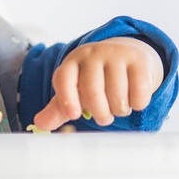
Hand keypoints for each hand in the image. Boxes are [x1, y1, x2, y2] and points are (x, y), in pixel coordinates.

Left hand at [33, 37, 164, 131]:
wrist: (127, 56)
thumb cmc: (97, 79)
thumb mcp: (76, 91)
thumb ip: (59, 108)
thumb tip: (40, 124)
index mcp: (73, 62)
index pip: (64, 78)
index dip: (67, 98)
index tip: (74, 115)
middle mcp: (93, 54)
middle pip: (92, 90)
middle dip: (100, 113)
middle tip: (104, 118)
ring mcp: (116, 54)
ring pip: (117, 94)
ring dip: (120, 110)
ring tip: (119, 107)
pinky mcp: (138, 59)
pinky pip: (139, 91)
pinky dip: (137, 104)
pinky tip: (135, 100)